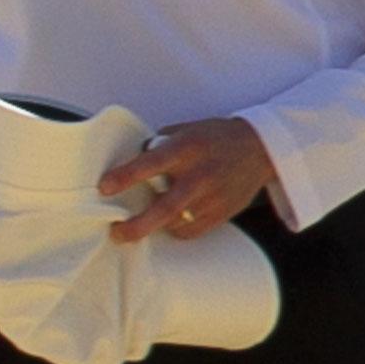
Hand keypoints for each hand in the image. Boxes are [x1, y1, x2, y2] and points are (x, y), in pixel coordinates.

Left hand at [97, 117, 275, 242]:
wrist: (260, 148)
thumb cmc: (215, 137)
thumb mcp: (184, 131)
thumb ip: (157, 145)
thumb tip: (130, 160)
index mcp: (186, 149)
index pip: (150, 164)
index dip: (125, 177)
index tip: (104, 187)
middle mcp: (199, 175)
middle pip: (165, 207)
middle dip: (137, 225)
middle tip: (116, 232)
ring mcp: (212, 198)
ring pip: (176, 223)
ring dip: (153, 227)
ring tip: (137, 225)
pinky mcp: (222, 213)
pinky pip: (191, 231)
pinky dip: (174, 230)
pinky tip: (167, 223)